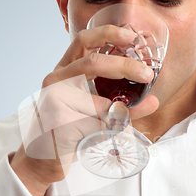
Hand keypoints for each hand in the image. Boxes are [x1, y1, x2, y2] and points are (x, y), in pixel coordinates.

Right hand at [11, 25, 158, 195]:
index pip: (83, 41)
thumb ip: (122, 106)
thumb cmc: (70, 133)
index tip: (131, 36)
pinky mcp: (56, 120)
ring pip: (98, 102)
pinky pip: (94, 125)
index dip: (108, 34)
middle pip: (93, 63)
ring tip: (122, 125)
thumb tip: (153, 101)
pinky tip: (104, 139)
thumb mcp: (95, 113)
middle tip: (147, 73)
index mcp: (64, 71)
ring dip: (115, 114)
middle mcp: (56, 79)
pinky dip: (106, 133)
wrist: (41, 160)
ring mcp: (53, 98)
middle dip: (124, 66)